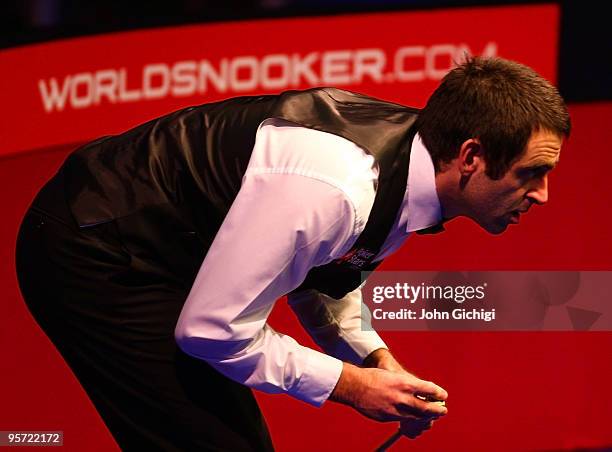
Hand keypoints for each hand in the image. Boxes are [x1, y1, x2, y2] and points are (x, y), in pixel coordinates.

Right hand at [329, 362, 447, 422]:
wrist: (355, 386)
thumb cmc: (373, 377)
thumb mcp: (393, 376)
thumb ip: (407, 385)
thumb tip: (420, 392)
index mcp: (404, 382)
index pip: (428, 388)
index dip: (438, 393)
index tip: (443, 395)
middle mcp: (402, 397)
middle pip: (426, 407)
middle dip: (437, 410)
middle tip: (443, 411)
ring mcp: (395, 409)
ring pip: (415, 417)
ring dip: (424, 417)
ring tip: (429, 416)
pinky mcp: (387, 417)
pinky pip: (400, 419)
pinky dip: (405, 417)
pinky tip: (407, 414)